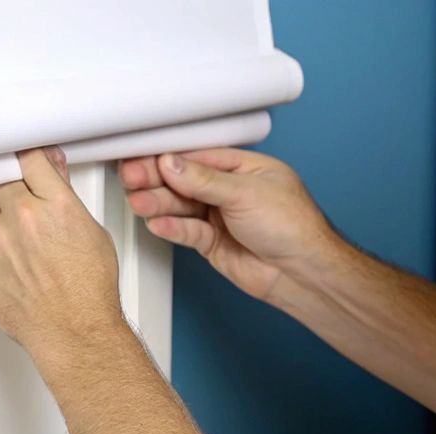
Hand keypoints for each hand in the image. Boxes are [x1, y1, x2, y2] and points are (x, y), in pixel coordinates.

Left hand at [0, 148, 127, 368]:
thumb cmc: (88, 290)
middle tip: (17, 192)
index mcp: (55, 204)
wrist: (72, 331)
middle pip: (1, 178)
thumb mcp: (92, 232)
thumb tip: (52, 170)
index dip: (26, 157)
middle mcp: (21, 217)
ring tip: (12, 225)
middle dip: (9, 181)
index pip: (29, 158)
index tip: (24, 160)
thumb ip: (66, 197)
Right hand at [119, 149, 343, 305]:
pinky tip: (157, 223)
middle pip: (183, 182)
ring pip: (181, 207)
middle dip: (156, 180)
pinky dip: (171, 227)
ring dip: (159, 204)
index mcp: (242, 167)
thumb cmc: (293, 226)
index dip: (168, 158)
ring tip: (140, 202)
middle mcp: (228, 191)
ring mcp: (219, 217)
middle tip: (132, 179)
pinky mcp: (212, 243)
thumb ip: (203, 179)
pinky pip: (186, 231)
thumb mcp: (245, 193)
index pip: (196, 157)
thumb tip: (171, 163)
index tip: (142, 158)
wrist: (302, 272)